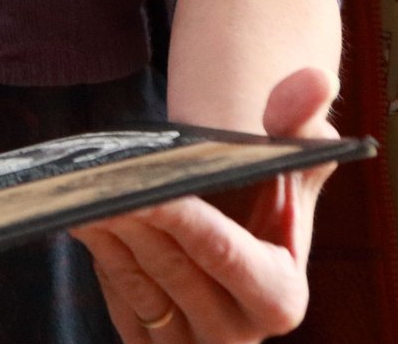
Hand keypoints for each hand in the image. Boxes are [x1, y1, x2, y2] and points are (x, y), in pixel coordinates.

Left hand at [71, 67, 337, 342]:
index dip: (182, 217)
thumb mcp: (292, 153)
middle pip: (173, 269)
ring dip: (108, 237)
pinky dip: (104, 260)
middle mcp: (240, 336)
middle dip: (135, 221)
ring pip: (140, 287)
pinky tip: (86, 219)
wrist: (235, 223)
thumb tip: (315, 79)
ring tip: (82, 192)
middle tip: (98, 181)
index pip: (223, 253)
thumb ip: (301, 119)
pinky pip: (121, 305)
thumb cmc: (267, 185)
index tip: (146, 185)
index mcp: (282, 300)